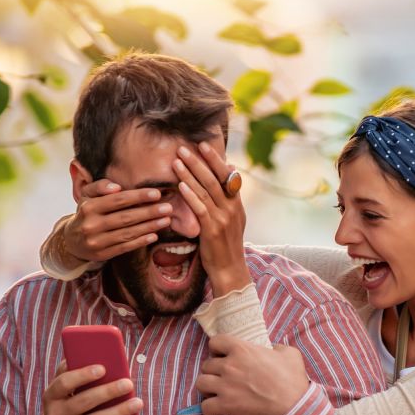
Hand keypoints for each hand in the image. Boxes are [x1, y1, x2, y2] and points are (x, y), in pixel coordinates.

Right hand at [43, 361, 142, 414]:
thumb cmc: (67, 406)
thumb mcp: (63, 392)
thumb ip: (72, 373)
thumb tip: (98, 355)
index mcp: (51, 396)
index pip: (64, 383)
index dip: (83, 375)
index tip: (103, 369)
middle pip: (84, 401)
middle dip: (108, 391)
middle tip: (128, 383)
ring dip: (119, 411)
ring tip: (138, 402)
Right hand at [62, 180, 174, 263]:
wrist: (71, 241)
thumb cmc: (86, 213)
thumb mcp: (87, 196)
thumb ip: (99, 186)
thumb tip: (116, 187)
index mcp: (88, 207)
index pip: (117, 200)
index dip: (138, 196)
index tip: (157, 194)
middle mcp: (91, 225)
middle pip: (125, 217)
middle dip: (149, 212)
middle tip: (168, 208)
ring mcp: (96, 242)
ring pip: (127, 233)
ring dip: (149, 227)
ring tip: (166, 220)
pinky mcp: (102, 254)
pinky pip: (125, 247)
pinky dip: (141, 241)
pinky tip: (154, 235)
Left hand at [172, 143, 250, 294]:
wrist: (229, 269)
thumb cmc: (226, 243)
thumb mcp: (233, 217)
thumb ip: (230, 195)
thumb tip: (230, 167)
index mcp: (237, 204)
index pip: (227, 175)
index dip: (215, 159)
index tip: (203, 145)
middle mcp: (232, 209)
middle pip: (214, 179)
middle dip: (198, 162)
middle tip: (183, 148)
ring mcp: (223, 219)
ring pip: (205, 191)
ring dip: (190, 174)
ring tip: (177, 160)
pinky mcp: (212, 230)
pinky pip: (200, 208)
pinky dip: (190, 195)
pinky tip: (180, 185)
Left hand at [196, 335, 310, 414]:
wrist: (293, 405)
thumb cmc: (292, 380)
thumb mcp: (290, 354)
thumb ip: (278, 347)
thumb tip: (273, 349)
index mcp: (242, 349)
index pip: (215, 342)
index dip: (217, 349)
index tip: (222, 356)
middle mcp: (230, 365)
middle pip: (206, 365)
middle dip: (213, 371)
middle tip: (223, 378)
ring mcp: (225, 385)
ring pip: (201, 383)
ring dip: (207, 388)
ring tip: (216, 393)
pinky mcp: (225, 405)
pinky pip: (205, 407)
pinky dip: (209, 410)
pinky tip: (217, 411)